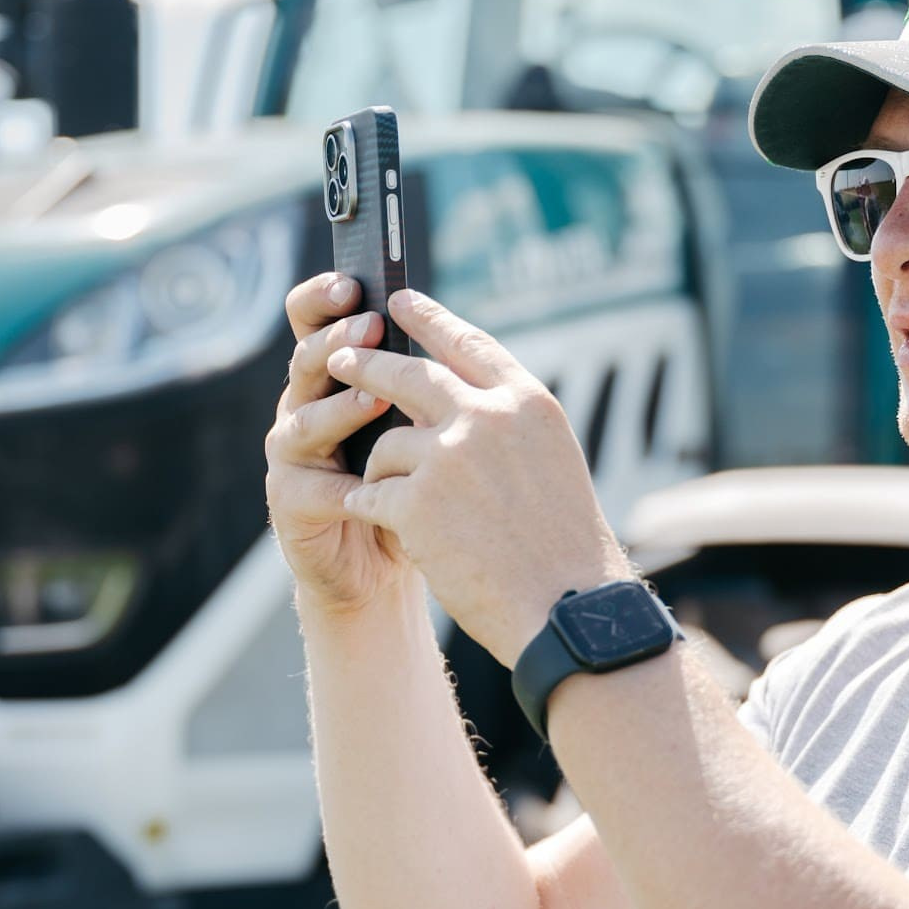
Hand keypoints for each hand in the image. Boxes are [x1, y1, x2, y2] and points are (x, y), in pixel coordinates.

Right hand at [265, 272, 418, 618]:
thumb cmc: (404, 482)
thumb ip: (415, 381)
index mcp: (331, 378)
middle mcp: (301, 407)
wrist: (379, 566)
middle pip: (305, 361)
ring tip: (374, 400)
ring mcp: (291, 457)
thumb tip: (447, 326)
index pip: (313, 321)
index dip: (323, 298)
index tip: (352, 282)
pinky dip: (344, 489)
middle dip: (337, 340)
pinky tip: (371, 487)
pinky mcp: (290, 505)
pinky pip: (313, 491)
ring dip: (340, 408)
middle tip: (371, 326)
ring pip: (304, 422)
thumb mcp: (414, 423)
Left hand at [328, 287, 632, 662]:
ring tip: (409, 508)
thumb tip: (456, 400)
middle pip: (408, 375)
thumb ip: (506, 425)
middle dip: (368, 364)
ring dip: (385, 473)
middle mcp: (487, 417)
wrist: (567, 608)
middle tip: (342, 358)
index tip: (400, 301)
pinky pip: (370, 493)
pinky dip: (373, 510)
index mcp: (527, 404)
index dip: (430, 320)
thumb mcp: (550, 462)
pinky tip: (387, 529)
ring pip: (385, 445)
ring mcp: (448, 457)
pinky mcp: (415, 502)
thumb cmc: (565, 548)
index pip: (469, 344)